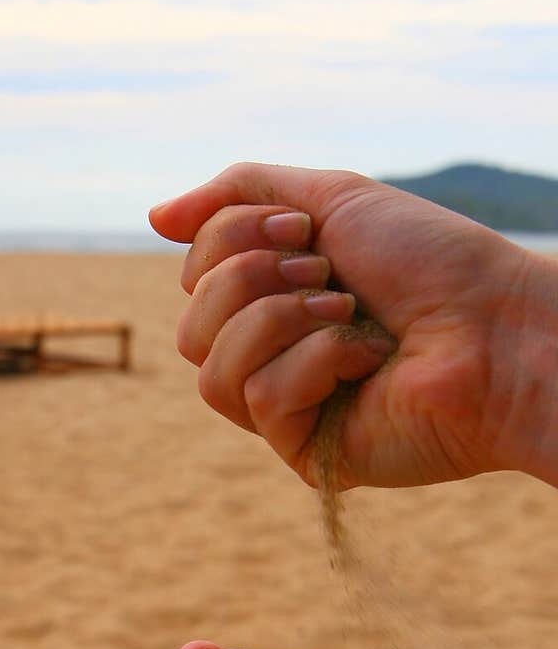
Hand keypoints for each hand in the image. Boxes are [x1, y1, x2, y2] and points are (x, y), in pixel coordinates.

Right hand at [150, 163, 557, 490]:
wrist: (496, 327)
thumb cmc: (430, 263)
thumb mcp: (330, 199)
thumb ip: (240, 196)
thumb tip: (153, 218)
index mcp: (275, 301)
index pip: (194, 277)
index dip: (231, 240)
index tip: (304, 232)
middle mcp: (273, 357)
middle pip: (189, 324)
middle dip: (251, 279)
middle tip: (326, 273)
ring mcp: (286, 410)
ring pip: (207, 367)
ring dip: (275, 320)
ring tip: (343, 311)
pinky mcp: (304, 453)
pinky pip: (255, 398)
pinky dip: (312, 361)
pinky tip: (364, 361)